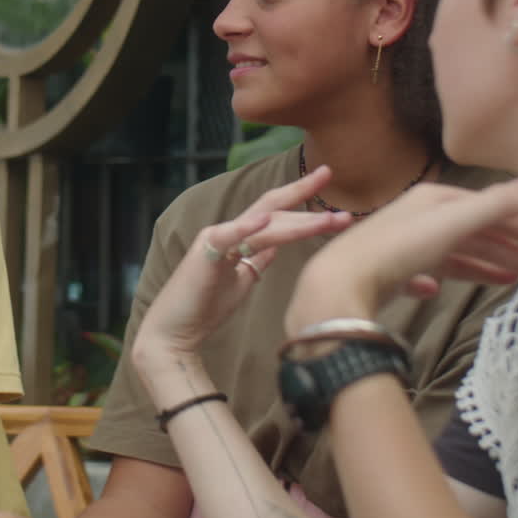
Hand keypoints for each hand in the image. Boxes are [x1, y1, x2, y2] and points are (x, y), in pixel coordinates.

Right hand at [134, 166, 352, 369]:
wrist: (175, 331)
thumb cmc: (205, 307)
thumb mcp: (242, 280)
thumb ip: (257, 260)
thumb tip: (276, 248)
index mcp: (239, 237)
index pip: (276, 212)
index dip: (302, 198)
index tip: (330, 185)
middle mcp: (229, 232)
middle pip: (273, 208)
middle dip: (306, 198)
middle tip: (341, 198)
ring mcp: (216, 239)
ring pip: (264, 225)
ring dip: (300, 223)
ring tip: (330, 221)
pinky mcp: (205, 254)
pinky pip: (229, 236)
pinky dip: (246, 226)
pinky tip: (266, 219)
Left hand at [286, 175, 517, 337]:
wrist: (340, 283)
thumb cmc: (398, 248)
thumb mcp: (453, 223)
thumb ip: (499, 204)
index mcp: (435, 200)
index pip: (493, 210)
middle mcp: (418, 218)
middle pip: (478, 233)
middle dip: (516, 250)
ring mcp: (402, 246)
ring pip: (455, 254)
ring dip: (486, 266)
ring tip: (516, 282)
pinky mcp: (387, 274)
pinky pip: (422, 274)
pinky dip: (438, 279)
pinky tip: (439, 290)